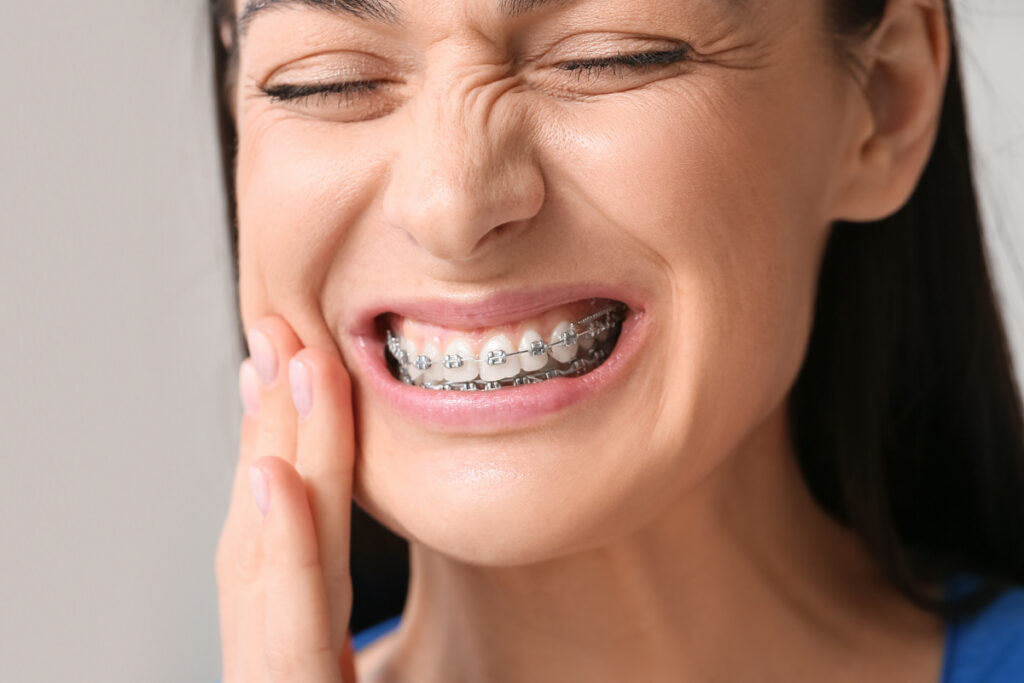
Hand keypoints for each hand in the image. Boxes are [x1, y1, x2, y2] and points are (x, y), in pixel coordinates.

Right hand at [216, 317, 357, 681]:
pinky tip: (277, 477)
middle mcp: (277, 662)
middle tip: (282, 332)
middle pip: (262, 532)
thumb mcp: (363, 667)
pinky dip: (285, 551)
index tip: (280, 364)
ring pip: (272, 563)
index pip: (272, 536)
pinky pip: (297, 632)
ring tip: (289, 369)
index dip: (270, 446)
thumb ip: (354, 620)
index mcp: (294, 652)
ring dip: (281, 456)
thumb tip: (339, 517)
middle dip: (272, 427)